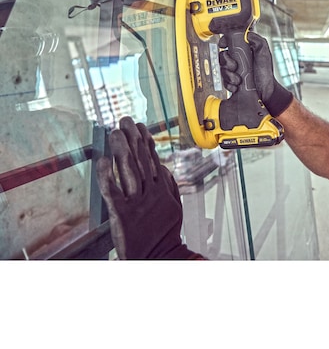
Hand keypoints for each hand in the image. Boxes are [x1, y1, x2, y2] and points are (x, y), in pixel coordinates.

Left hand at [96, 116, 199, 259]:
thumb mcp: (173, 206)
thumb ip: (169, 185)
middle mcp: (150, 193)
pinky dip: (107, 175)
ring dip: (122, 149)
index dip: (146, 141)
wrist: (160, 257)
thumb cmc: (165, 234)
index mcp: (162, 190)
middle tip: (125, 121)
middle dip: (133, 138)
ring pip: (129, 171)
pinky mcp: (123, 214)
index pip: (153, 159)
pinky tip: (103, 161)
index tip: (140, 127)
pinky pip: (112, 191)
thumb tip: (163, 166)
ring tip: (116, 133)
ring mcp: (137, 203)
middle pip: (141, 160)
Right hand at [218, 31, 292, 116]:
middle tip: (235, 67)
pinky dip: (229, 84)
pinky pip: (224, 81)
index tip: (223, 45)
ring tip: (238, 80)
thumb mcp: (264, 53)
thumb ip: (257, 41)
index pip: (228, 42)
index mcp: (243, 50)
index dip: (223, 42)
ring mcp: (233, 71)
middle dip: (227, 62)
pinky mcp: (231, 82)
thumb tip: (247, 34)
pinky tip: (236, 86)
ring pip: (222, 69)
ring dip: (229, 75)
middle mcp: (237, 59)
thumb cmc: (266, 72)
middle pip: (222, 56)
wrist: (266, 92)